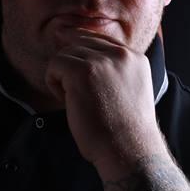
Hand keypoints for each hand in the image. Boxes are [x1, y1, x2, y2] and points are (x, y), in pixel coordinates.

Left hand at [43, 31, 163, 176]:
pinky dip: (53, 83)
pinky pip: (55, 65)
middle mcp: (121, 55)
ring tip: (73, 100)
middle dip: (71, 65)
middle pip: (81, 42)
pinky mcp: (81, 72)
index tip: (72, 66)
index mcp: (135, 59)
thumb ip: (115, 73)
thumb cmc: (125, 132)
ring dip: (62, 76)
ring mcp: (101, 62)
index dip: (82, 51)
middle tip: (73, 92)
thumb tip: (85, 63)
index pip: (101, 40)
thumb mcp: (130, 91)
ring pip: (66, 53)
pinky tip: (66, 101)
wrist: (129, 149)